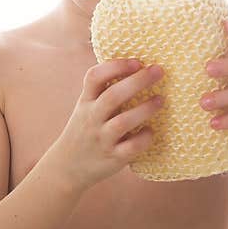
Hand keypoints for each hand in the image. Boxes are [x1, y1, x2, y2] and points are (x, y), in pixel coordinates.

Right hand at [47, 58, 164, 190]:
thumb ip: (103, 91)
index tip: (136, 61)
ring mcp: (102, 139)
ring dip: (144, 109)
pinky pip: (130, 148)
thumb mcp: (86, 108)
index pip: (94, 77)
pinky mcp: (112, 158)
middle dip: (137, 81)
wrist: (67, 167)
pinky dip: (144, 138)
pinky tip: (150, 131)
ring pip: (122, 122)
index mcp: (86, 102)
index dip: (115, 66)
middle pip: (112, 96)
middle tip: (158, 71)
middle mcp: (92, 118)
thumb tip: (137, 67)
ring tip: (160, 100)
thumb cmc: (85, 131)